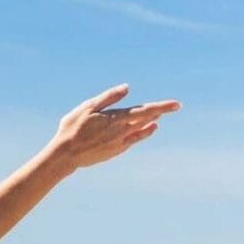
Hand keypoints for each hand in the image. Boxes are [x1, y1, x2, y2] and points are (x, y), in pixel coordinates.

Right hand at [44, 84, 180, 172]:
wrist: (65, 155)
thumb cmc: (72, 128)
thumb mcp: (87, 108)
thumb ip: (108, 97)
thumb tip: (126, 88)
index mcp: (117, 118)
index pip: (145, 111)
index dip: (163, 107)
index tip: (177, 104)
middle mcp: (122, 131)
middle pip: (146, 120)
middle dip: (160, 113)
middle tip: (173, 107)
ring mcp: (120, 143)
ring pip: (141, 131)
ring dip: (150, 124)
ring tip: (158, 119)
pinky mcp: (115, 151)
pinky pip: (133, 141)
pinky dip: (142, 134)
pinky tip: (146, 130)